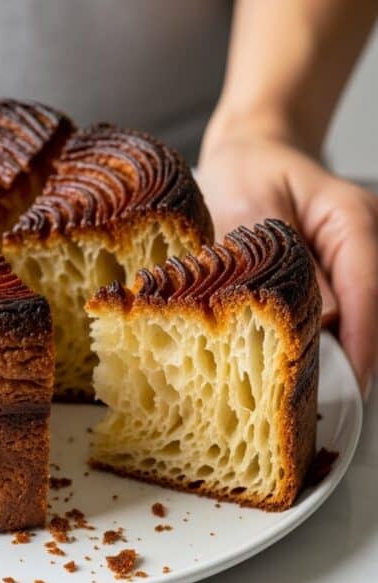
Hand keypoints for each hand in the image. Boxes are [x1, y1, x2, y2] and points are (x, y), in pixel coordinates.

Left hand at [198, 132, 377, 398]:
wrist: (248, 152)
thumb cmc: (245, 172)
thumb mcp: (251, 209)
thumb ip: (282, 260)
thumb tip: (317, 320)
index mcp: (351, 221)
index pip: (367, 291)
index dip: (360, 342)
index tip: (352, 385)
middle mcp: (360, 243)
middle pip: (366, 311)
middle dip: (344, 358)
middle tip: (312, 402)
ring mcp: (350, 260)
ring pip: (352, 317)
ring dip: (329, 352)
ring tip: (298, 389)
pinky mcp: (332, 274)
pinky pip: (334, 312)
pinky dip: (314, 337)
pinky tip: (287, 360)